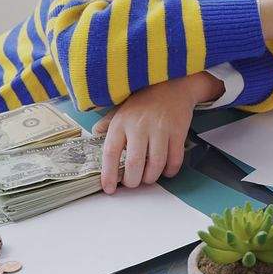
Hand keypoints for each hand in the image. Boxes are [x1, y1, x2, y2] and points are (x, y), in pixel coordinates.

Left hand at [93, 72, 221, 193]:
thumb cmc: (144, 100)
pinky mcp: (178, 131)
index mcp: (121, 122)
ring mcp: (161, 129)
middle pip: (134, 163)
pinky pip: (175, 159)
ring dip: (152, 178)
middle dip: (133, 181)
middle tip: (133, 183)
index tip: (109, 188)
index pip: (110, 153)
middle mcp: (139, 126)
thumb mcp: (120, 109)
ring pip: (156, 164)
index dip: (108, 175)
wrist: (173, 85)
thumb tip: (94, 136)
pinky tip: (166, 170)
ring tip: (149, 178)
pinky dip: (170, 170)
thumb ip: (107, 124)